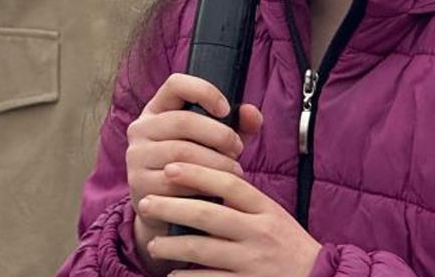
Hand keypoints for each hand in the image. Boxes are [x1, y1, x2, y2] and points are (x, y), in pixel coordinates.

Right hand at [126, 74, 264, 269]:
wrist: (165, 210)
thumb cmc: (195, 166)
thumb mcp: (216, 142)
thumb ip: (239, 125)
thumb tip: (251, 112)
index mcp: (158, 108)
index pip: (176, 84)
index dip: (204, 91)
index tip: (226, 109)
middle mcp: (141, 128)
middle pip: (184, 121)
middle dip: (220, 135)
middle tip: (238, 149)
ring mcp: (136, 156)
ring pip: (182, 152)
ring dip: (216, 162)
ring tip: (235, 170)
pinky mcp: (138, 184)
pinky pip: (175, 181)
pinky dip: (201, 185)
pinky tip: (215, 189)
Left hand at [140, 162, 320, 276]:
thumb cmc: (287, 245)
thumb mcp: (273, 216)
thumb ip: (244, 200)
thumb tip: (204, 177)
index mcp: (266, 209)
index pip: (229, 184)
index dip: (197, 173)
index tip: (170, 167)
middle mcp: (259, 233)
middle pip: (207, 215)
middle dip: (171, 207)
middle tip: (146, 203)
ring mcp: (251, 262)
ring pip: (201, 249)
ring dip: (171, 246)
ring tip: (153, 245)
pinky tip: (172, 274)